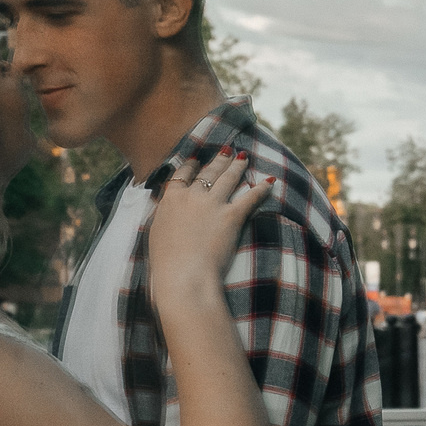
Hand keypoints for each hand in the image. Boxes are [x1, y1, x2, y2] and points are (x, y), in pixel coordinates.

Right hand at [149, 149, 273, 295]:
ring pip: (228, 178)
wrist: (183, 275)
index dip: (191, 165)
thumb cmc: (165, 262)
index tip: (196, 159)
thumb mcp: (156, 233)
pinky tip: (269, 182)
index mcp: (171, 199)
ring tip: (244, 157)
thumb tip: (167, 208)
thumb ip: (164, 215)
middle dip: (219, 160)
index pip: (182, 175)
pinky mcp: (232, 216)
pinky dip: (261, 189)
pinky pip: (250, 198)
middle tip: (227, 150)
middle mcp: (192, 196)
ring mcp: (213, 205)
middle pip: (208, 172)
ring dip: (237, 166)